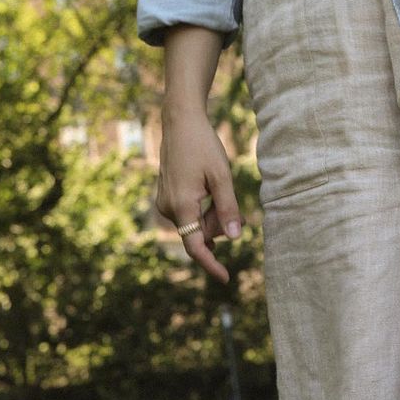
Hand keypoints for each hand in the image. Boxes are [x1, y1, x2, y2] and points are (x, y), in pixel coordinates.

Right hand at [157, 105, 242, 281]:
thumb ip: (228, 208)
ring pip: (194, 222)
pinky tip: (208, 187)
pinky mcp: (165, 195)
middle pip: (199, 233)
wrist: (180, 122)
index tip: (226, 278)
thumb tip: (235, 238)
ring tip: (219, 188)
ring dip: (210, 215)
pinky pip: (187, 212)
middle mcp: (168, 208)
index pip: (196, 247)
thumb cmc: (203, 145)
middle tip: (234, 205)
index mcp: (181, 206)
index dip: (211, 264)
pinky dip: (201, 208)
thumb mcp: (221, 176)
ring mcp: (164, 202)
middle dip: (218, 225)